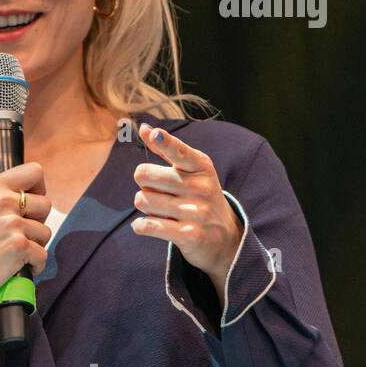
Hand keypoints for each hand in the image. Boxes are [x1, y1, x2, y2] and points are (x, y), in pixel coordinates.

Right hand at [0, 162, 51, 314]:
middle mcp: (2, 200)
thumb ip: (2, 197)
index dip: (38, 190)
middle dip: (36, 222)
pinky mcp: (18, 246)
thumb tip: (33, 198)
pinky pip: (42, 255)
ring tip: (11, 252)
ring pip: (45, 232)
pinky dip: (33, 265)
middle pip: (45, 204)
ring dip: (34, 245)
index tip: (29, 206)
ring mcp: (11, 223)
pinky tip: (15, 267)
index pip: (35, 171)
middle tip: (16, 235)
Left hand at [131, 123, 243, 290]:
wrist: (225, 238)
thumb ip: (167, 150)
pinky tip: (147, 225)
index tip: (153, 134)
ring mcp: (196, 212)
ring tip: (161, 210)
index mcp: (201, 166)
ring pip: (142, 200)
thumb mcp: (192, 171)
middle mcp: (201, 187)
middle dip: (144, 184)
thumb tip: (144, 128)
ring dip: (145, 207)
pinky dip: (140, 226)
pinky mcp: (189, 235)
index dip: (164, 142)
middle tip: (158, 192)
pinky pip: (148, 225)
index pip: (178, 151)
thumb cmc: (199, 197)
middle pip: (144, 175)